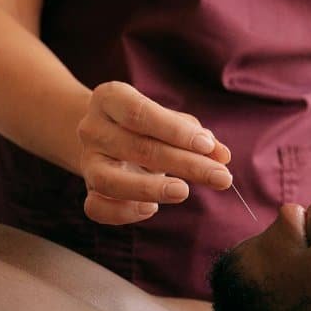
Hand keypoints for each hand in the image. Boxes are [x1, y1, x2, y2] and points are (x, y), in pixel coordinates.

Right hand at [76, 81, 232, 223]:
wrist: (106, 136)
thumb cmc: (148, 126)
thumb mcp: (172, 122)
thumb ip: (198, 137)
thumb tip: (222, 156)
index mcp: (110, 98)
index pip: (139, 113)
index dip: (175, 131)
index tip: (207, 146)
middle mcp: (92, 128)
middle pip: (138, 148)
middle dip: (185, 164)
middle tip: (221, 177)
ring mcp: (87, 161)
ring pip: (110, 181)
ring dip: (150, 189)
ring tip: (184, 192)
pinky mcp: (88, 189)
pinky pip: (97, 208)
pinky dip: (124, 212)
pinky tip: (152, 208)